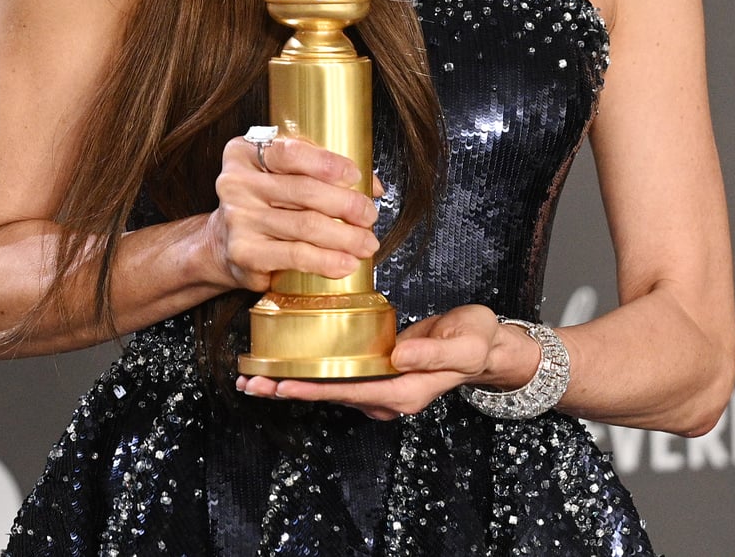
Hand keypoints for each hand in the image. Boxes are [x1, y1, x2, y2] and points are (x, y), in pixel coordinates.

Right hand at [202, 133, 382, 292]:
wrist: (223, 245)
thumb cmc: (264, 204)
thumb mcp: (284, 177)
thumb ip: (322, 172)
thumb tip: (373, 187)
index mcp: (245, 153)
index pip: (291, 153)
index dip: (328, 164)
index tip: (355, 176)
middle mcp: (236, 183)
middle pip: (304, 191)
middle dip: (346, 204)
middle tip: (369, 215)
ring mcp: (238, 219)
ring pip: (305, 225)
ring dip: (345, 236)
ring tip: (366, 243)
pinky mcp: (245, 253)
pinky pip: (296, 255)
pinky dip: (326, 261)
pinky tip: (346, 263)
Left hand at [236, 305, 542, 420]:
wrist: (485, 345)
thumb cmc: (477, 339)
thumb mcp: (464, 341)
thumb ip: (432, 352)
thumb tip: (398, 357)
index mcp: (405, 391)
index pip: (351, 392)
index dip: (314, 388)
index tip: (281, 383)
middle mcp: (387, 396)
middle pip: (330, 396)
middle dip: (289, 390)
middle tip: (249, 383)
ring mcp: (381, 388)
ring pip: (328, 388)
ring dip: (291, 383)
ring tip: (253, 378)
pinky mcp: (376, 374)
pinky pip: (336, 377)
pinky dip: (308, 372)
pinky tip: (284, 364)